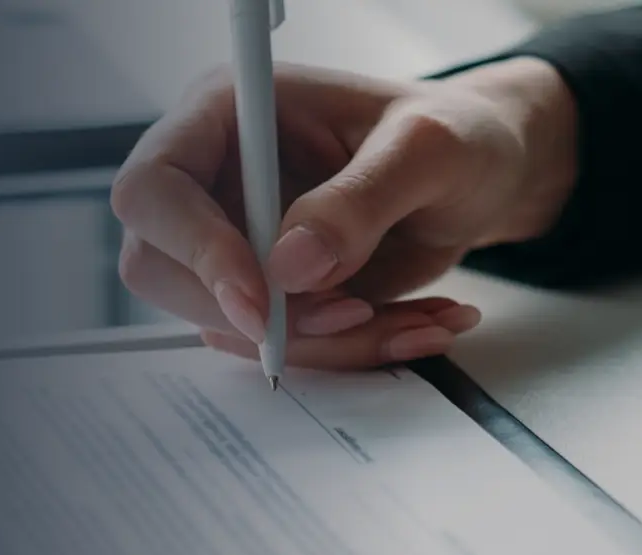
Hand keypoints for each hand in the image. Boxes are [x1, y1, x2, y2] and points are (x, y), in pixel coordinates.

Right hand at [109, 58, 576, 369]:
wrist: (485, 174)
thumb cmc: (456, 134)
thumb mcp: (426, 148)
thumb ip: (360, 199)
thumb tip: (290, 266)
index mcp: (227, 116)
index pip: (155, 189)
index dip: (193, 250)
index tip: (260, 300)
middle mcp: (214, 181)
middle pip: (162, 271)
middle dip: (257, 314)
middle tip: (351, 312)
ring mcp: (234, 242)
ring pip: (224, 323)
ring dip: (322, 342)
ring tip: (416, 318)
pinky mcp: (267, 292)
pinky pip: (278, 345)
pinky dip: (348, 351)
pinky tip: (413, 322)